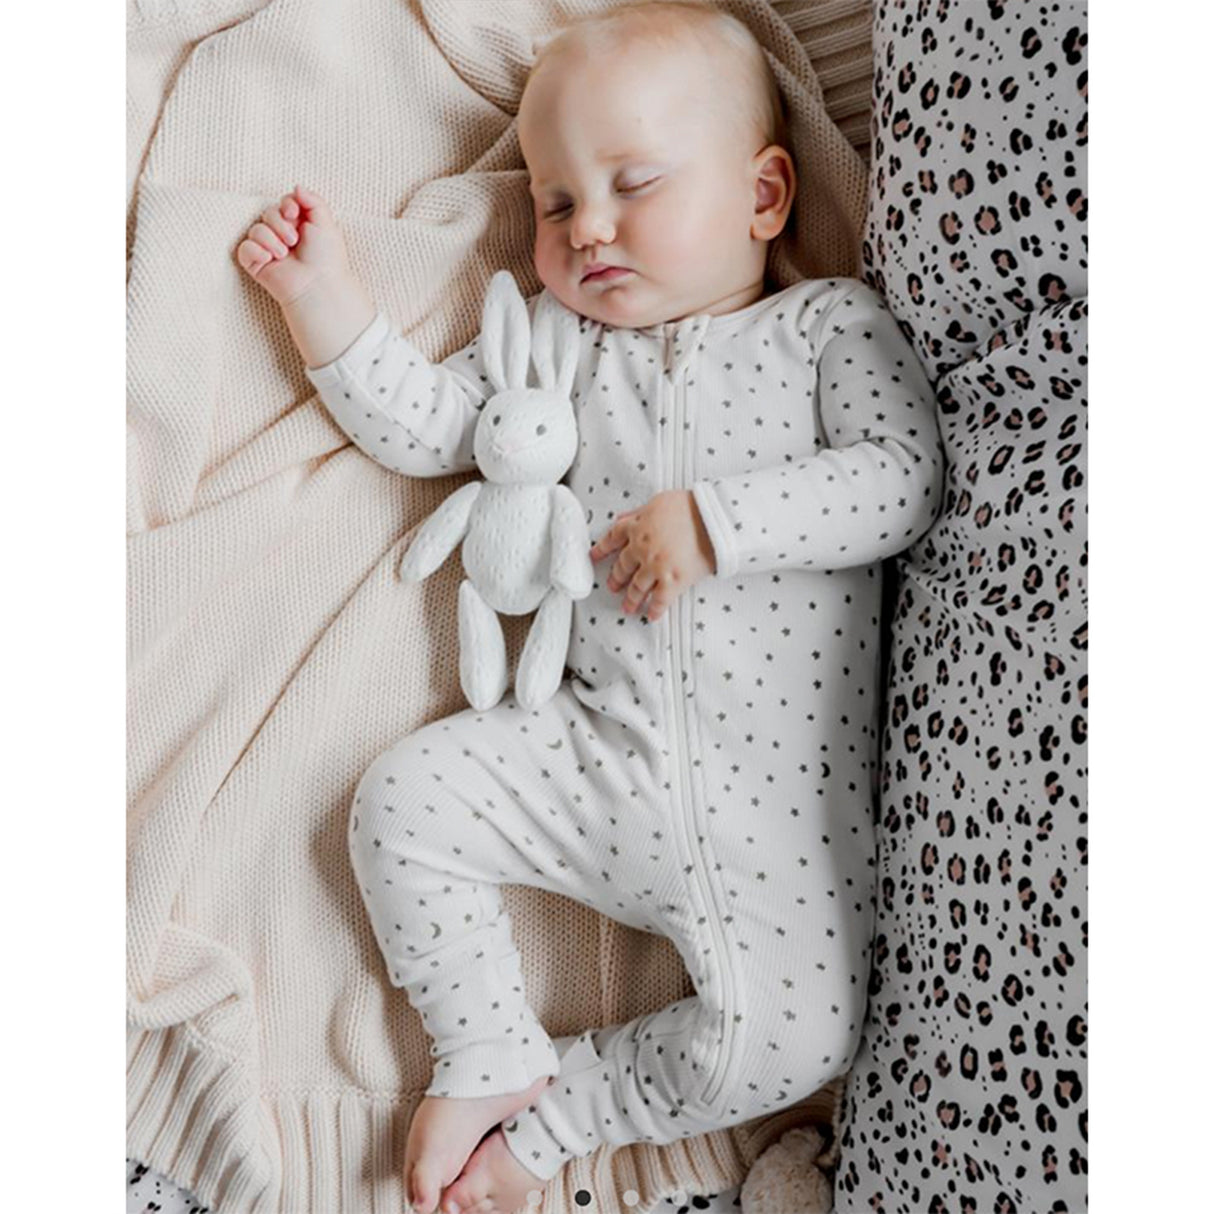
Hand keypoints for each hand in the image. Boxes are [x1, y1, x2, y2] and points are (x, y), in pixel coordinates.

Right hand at [235, 186, 353, 306]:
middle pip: (268, 213)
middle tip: (294, 241)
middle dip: (280, 224)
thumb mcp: (326, 223)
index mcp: (298, 225)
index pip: (283, 203)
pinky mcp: (256, 263)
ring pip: (256, 229)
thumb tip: (296, 186)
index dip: (286, 204)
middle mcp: (282, 235)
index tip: (295, 213)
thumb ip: (313, 200)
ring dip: (271, 240)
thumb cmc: (325, 257)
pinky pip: (245, 247)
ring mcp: (268, 249)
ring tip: (285, 254)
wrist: (317, 284)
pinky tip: (269, 259)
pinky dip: (257, 251)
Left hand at [590, 490, 715, 621]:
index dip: (602, 549)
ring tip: (628, 607)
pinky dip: (655, 610)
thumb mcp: (659, 501)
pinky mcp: (672, 581)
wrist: (714, 519)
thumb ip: (639, 512)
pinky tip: (652, 616)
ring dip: (631, 599)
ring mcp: (655, 566)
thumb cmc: (693, 506)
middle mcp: (642, 548)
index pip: (613, 538)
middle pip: (623, 566)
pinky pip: (660, 600)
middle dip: (616, 578)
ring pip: (637, 587)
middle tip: (612, 586)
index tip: (595, 556)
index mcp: (637, 526)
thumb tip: (623, 518)